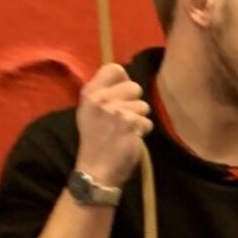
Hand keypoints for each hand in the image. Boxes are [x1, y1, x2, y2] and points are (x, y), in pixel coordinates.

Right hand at [75, 64, 152, 188]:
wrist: (96, 168)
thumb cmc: (95, 140)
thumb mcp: (90, 111)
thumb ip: (104, 93)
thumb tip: (124, 78)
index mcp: (90, 92)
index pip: (114, 68)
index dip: (124, 79)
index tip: (122, 93)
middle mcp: (102, 98)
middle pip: (135, 86)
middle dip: (134, 102)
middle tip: (124, 117)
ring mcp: (117, 111)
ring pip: (143, 106)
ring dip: (139, 118)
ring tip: (126, 130)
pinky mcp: (131, 124)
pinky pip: (147, 122)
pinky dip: (143, 131)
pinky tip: (131, 139)